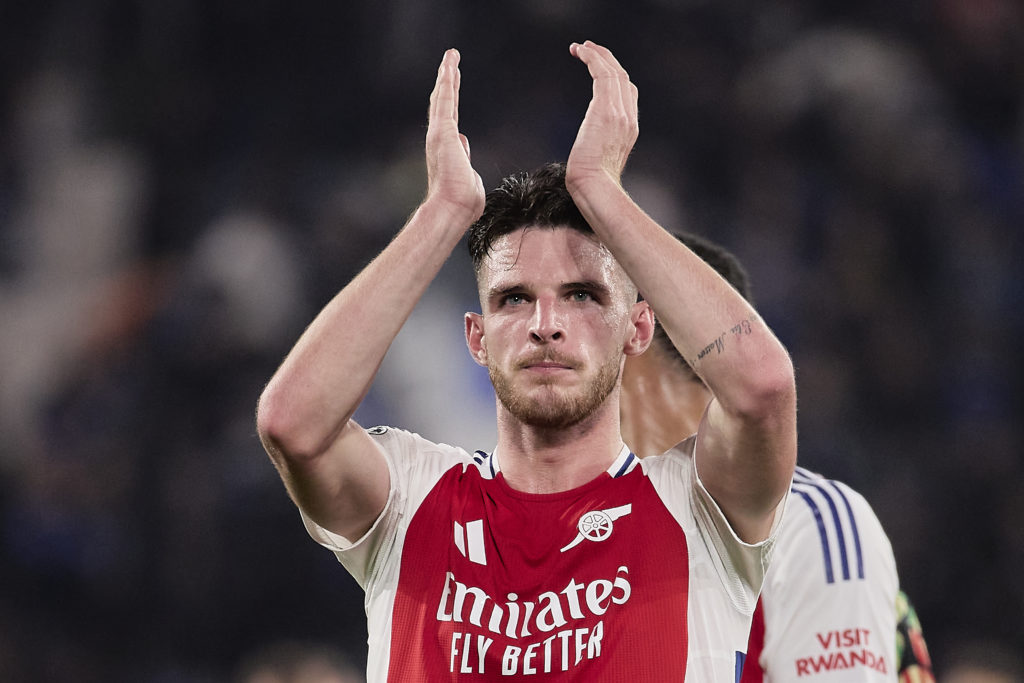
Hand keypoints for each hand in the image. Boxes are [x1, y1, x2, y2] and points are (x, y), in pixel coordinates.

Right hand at [425, 49, 485, 220]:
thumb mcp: (469, 176)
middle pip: (443, 104)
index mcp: (447, 149)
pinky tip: (450, 65)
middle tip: (449, 63)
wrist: (452, 208)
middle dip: (446, 82)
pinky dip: (447, 81)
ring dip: (446, 76)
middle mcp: (440, 139)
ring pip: (443, 98)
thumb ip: (465, 158)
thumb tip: (463, 144)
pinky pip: (445, 100)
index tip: (453, 86)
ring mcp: (439, 134)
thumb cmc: (463, 202)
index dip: (451, 101)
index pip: (450, 119)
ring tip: (450, 56)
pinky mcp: (442, 131)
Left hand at [565, 41, 638, 191]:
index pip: (628, 94)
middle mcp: (629, 118)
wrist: (595, 188)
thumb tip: (586, 151)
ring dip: (597, 55)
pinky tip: (580, 51)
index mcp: (629, 130)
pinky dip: (592, 58)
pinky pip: (602, 73)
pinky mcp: (606, 109)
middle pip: (623, 79)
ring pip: (613, 72)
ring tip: (581, 46)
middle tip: (589, 49)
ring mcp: (620, 113)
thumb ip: (597, 149)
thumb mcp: (598, 163)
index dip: (615, 77)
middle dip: (607, 60)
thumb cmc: (591, 184)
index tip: (599, 68)